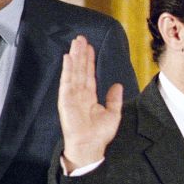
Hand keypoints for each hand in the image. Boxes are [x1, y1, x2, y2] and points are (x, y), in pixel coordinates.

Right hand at [58, 36, 122, 170]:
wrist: (90, 146)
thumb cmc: (100, 134)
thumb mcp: (113, 114)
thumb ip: (114, 99)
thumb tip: (117, 85)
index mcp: (89, 96)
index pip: (89, 74)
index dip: (89, 60)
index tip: (90, 47)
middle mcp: (79, 93)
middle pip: (80, 69)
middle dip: (81, 54)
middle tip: (81, 38)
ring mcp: (71, 95)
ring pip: (74, 71)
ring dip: (75, 57)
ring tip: (76, 42)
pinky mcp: (65, 100)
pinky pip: (67, 81)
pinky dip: (67, 69)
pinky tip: (68, 57)